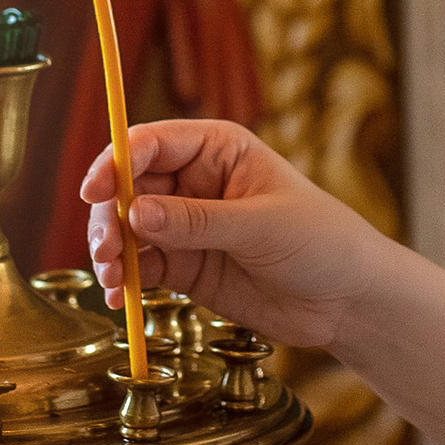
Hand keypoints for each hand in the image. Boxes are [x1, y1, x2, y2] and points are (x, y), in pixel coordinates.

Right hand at [80, 117, 384, 351]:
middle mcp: (194, 182)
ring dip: (110, 250)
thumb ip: (197, 221)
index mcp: (217, 149)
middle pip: (128, 187)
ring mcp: (186, 226)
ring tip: (111, 278)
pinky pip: (141, 266)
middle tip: (106, 250)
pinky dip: (123, 280)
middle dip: (108, 215)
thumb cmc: (322, 242)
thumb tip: (136, 214)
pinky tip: (117, 296)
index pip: (151, 143)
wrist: (348, 301)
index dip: (117, 162)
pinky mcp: (185, 266)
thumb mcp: (261, 225)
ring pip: (127, 228)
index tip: (97, 191)